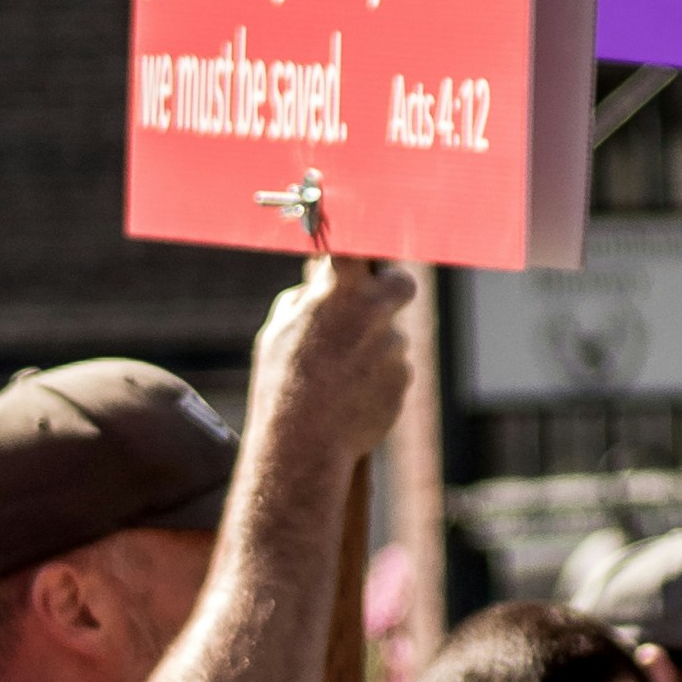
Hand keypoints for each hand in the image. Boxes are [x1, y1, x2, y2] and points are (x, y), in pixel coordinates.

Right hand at [249, 254, 417, 466]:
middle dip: (391, 291)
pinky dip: (378, 381)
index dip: (363, 240)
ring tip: (338, 379)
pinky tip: (351, 399)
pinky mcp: (404, 378)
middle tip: (374, 306)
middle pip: (401, 284)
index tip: (364, 236)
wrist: (303, 444)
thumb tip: (320, 284)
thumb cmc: (282, 383)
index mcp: (340, 291)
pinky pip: (393, 371)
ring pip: (391, 337)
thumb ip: (306, 299)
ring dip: (373, 351)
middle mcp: (374, 311)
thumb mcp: (278, 331)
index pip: (359, 244)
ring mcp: (393, 346)